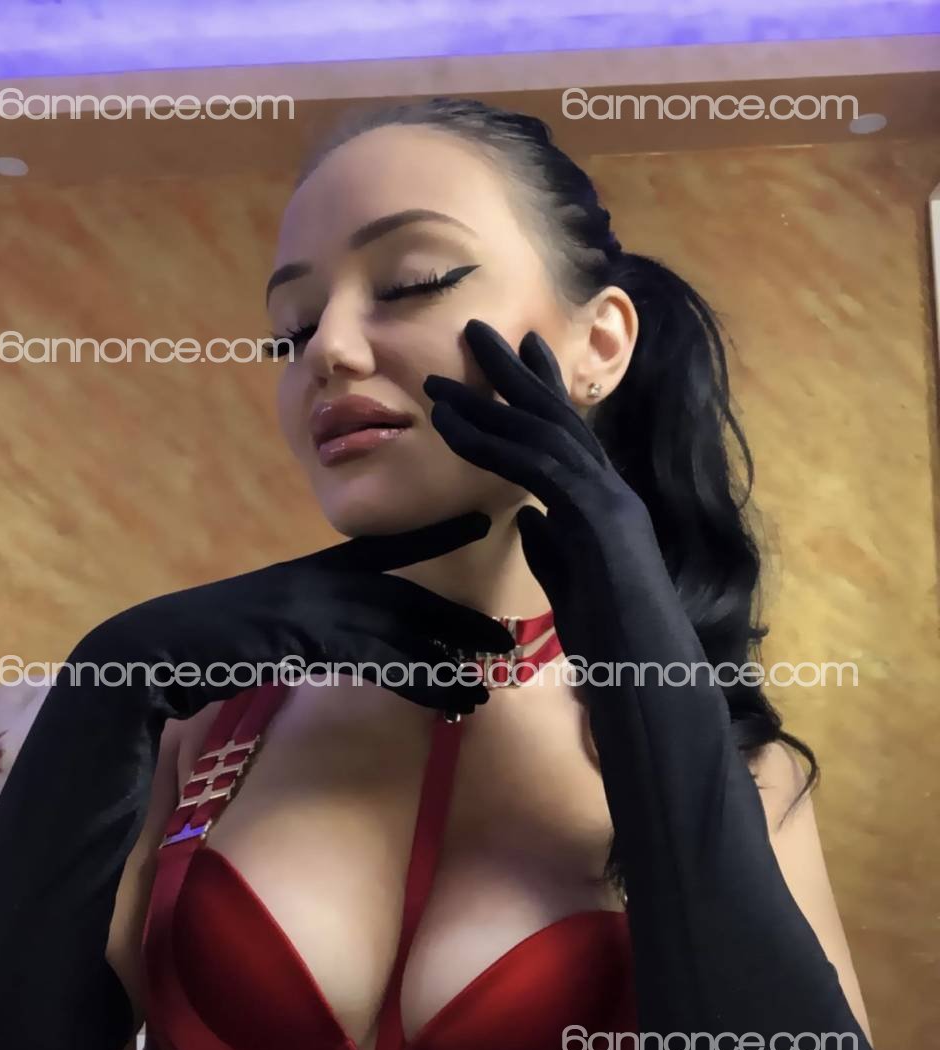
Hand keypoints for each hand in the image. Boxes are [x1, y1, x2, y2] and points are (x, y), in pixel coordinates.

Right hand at [81, 510, 514, 718]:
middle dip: (458, 622)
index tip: (479, 520)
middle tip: (506, 641)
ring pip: (400, 634)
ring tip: (487, 688)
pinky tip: (445, 702)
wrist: (151, 654)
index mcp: (311, 572)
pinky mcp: (305, 639)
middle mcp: (319, 582)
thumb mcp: (267, 626)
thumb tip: (350, 643)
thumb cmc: (206, 645)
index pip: (383, 549)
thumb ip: (312, 626)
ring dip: (447, 664)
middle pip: (407, 598)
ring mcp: (312, 608)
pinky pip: (376, 661)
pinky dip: (416, 683)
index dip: (433, 534)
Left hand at [423, 318, 705, 678]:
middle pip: (558, 417)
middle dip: (516, 371)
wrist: (649, 675)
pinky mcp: (599, 519)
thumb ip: (554, 547)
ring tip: (445, 376)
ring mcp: (610, 500)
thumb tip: (530, 519)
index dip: (538, 392)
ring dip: (490, 401)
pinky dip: (494, 443)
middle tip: (479, 330)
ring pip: (544, 434)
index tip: (513, 357)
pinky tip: (457, 428)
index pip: (567, 436)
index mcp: (605, 504)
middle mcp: (612, 489)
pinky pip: (537, 468)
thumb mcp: (571, 585)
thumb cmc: (615, 641)